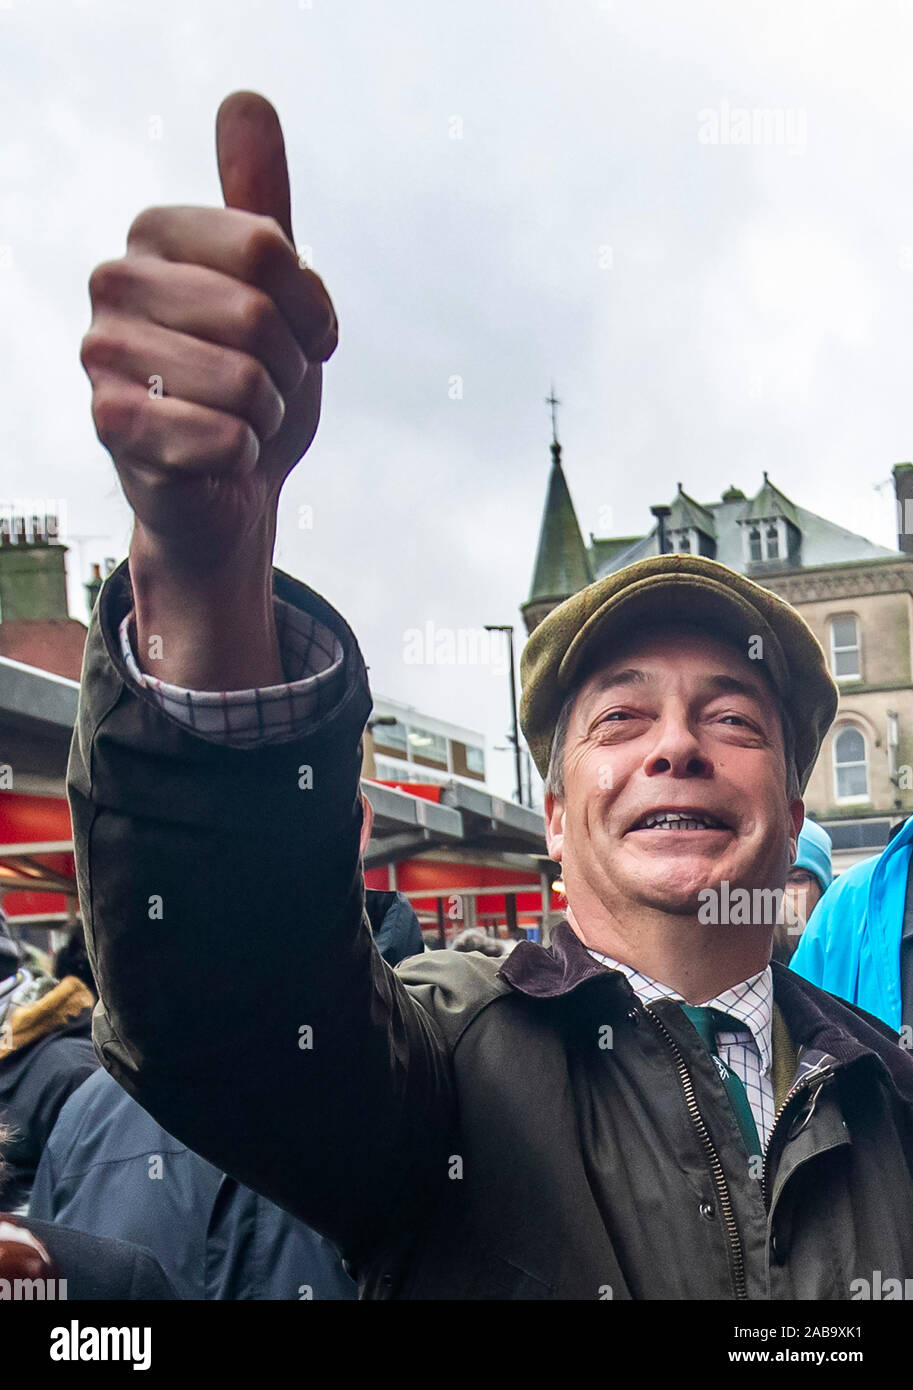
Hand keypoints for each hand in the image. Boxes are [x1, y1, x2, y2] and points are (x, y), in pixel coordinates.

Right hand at [82, 91, 336, 573]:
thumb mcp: (276, 288)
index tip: (302, 333)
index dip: (309, 306)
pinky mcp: (111, 426)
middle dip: (288, 368)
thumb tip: (246, 100)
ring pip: (244, 382)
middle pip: (256, 315)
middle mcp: (114, 282)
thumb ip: (262, 201)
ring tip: (240, 419)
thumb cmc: (255, 380)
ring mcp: (103, 354)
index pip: (268, 246)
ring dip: (266, 416)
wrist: (231, 483)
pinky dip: (243, 456)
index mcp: (155, 234)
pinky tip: (218, 456)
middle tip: (267, 387)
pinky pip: (224, 438)